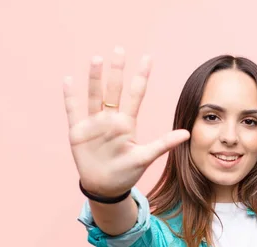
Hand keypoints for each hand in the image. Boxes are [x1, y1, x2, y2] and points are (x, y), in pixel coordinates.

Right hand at [63, 46, 189, 196]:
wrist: (105, 187)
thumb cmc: (127, 172)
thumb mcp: (146, 157)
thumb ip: (164, 144)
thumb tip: (187, 133)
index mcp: (126, 123)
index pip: (136, 95)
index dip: (141, 77)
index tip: (147, 58)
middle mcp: (110, 119)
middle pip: (114, 90)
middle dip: (116, 70)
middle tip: (119, 49)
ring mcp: (94, 124)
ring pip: (94, 96)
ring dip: (95, 79)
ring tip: (97, 59)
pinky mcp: (78, 132)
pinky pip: (73, 111)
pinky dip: (71, 97)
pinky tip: (69, 80)